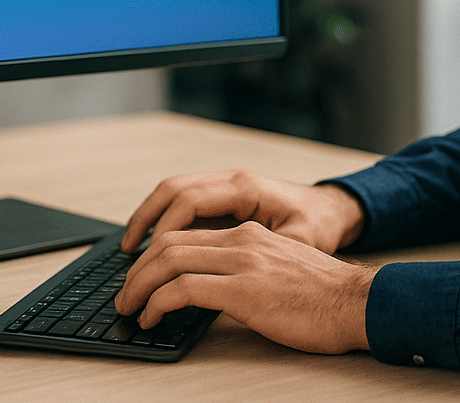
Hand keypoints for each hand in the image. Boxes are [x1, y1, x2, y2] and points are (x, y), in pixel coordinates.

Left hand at [115, 220, 376, 353]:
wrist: (357, 303)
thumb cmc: (323, 296)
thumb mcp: (279, 270)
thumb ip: (246, 270)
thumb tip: (211, 293)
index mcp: (249, 233)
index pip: (185, 233)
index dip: (153, 254)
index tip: (140, 276)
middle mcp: (242, 239)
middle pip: (168, 243)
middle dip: (137, 270)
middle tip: (125, 295)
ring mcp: (242, 262)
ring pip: (168, 261)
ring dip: (140, 286)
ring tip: (131, 308)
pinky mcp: (244, 290)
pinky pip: (184, 289)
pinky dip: (159, 302)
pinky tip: (154, 317)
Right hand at [120, 168, 365, 253]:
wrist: (334, 210)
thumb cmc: (319, 226)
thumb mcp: (297, 243)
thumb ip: (261, 256)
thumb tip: (225, 278)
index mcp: (245, 188)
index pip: (189, 201)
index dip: (162, 228)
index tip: (146, 257)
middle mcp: (231, 181)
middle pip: (172, 190)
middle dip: (144, 220)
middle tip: (125, 254)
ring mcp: (226, 187)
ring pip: (173, 193)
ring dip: (148, 218)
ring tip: (129, 250)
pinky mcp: (224, 198)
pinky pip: (184, 203)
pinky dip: (164, 220)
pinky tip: (154, 245)